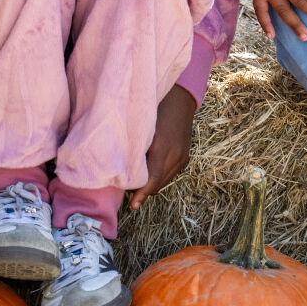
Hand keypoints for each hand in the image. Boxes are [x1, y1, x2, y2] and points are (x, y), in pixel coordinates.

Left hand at [132, 85, 196, 209]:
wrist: (180, 99)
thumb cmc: (154, 108)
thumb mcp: (141, 127)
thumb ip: (134, 148)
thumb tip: (121, 168)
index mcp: (163, 148)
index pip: (152, 180)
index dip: (141, 194)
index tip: (132, 206)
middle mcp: (175, 156)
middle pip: (158, 184)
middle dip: (144, 190)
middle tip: (127, 192)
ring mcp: (183, 157)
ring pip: (165, 181)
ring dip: (152, 184)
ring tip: (136, 182)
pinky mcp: (185, 157)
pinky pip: (171, 173)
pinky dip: (160, 176)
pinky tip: (149, 171)